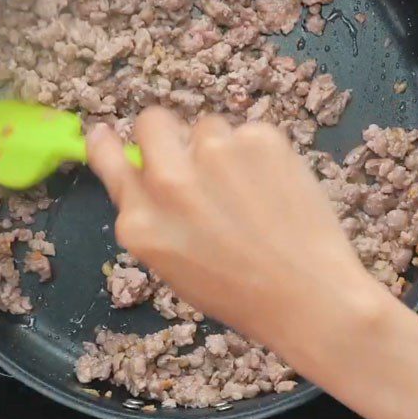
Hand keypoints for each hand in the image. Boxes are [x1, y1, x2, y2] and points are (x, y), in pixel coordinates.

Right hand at [87, 106, 383, 364]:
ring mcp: (215, 154)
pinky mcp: (260, 139)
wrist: (310, 298)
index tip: (107, 132)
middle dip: (166, 132)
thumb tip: (149, 173)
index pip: (109, 159)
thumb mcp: (174, 265)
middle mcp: (169, 181)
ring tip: (249, 190)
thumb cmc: (239, 296)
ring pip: (207, 126)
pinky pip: (250, 133)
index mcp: (140, 222)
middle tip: (193, 155)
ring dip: (220, 148)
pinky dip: (259, 155)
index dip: (108, 143)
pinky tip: (277, 189)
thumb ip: (154, 217)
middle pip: (152, 121)